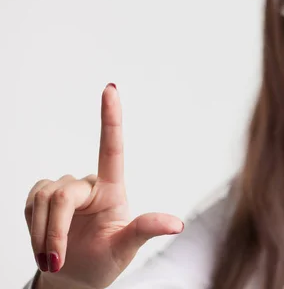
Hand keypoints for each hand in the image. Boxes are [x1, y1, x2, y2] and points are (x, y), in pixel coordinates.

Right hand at [24, 84, 183, 288]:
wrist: (74, 277)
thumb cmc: (104, 261)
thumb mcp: (125, 248)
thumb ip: (144, 230)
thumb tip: (178, 225)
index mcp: (113, 189)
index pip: (111, 148)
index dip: (110, 118)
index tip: (111, 88)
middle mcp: (89, 183)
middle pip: (63, 195)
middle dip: (55, 230)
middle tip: (56, 260)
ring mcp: (64, 188)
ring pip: (43, 200)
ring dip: (42, 234)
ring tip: (53, 257)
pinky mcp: (42, 195)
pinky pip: (30, 203)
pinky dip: (33, 229)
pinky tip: (42, 243)